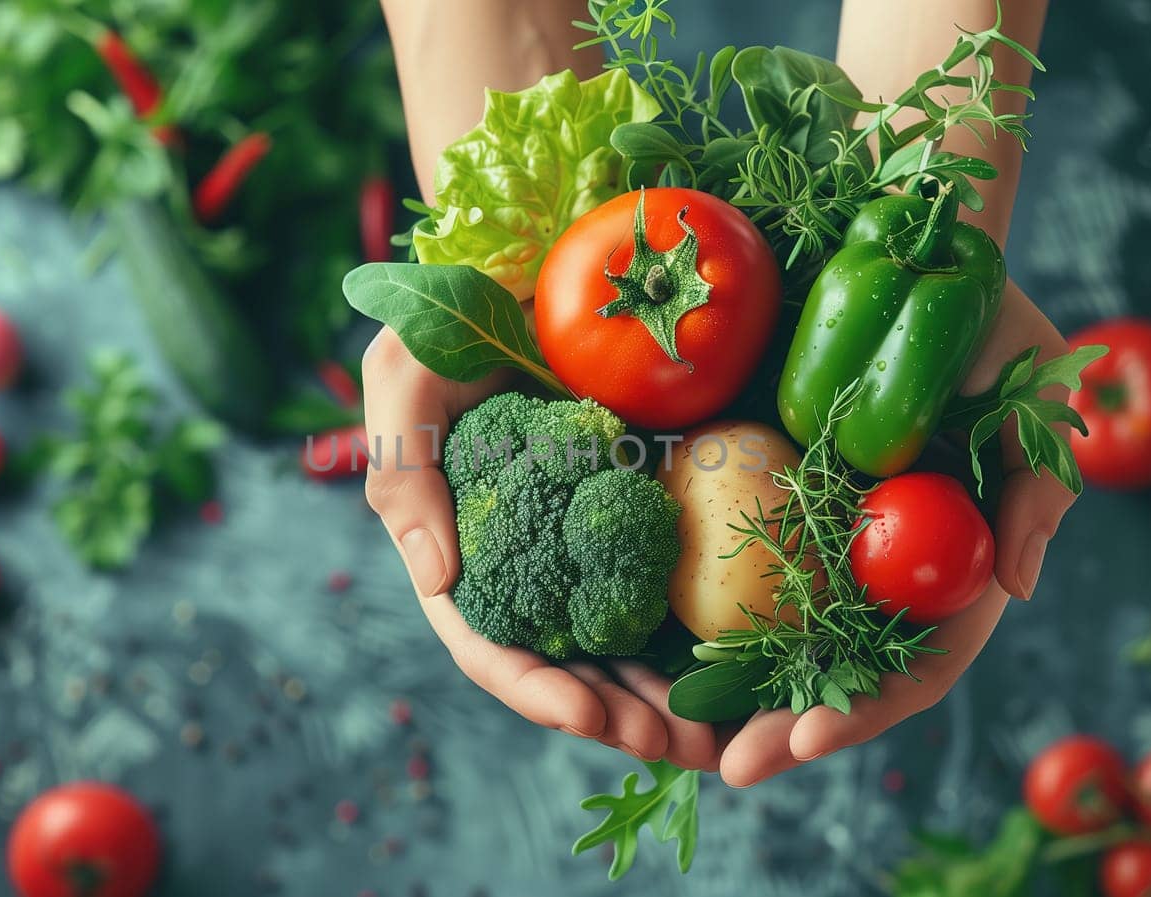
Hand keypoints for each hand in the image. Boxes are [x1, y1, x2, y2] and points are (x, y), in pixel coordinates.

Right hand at [361, 327, 720, 770]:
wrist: (525, 271)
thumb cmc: (446, 323)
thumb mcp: (405, 384)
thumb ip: (405, 474)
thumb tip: (434, 577)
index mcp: (464, 555)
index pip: (492, 648)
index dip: (538, 692)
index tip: (591, 719)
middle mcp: (526, 566)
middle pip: (570, 669)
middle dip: (623, 719)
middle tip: (684, 749)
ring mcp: (584, 546)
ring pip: (625, 648)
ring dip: (669, 700)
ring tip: (723, 736)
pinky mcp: (638, 515)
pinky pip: (671, 586)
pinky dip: (703, 634)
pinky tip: (745, 664)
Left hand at [719, 279, 1074, 786]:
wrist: (906, 249)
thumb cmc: (982, 317)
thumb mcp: (1031, 388)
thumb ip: (1037, 486)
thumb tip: (1020, 586)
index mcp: (954, 561)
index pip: (920, 661)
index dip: (865, 709)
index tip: (804, 741)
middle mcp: (887, 564)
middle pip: (840, 670)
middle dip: (784, 725)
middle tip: (726, 765)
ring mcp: (828, 537)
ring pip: (782, 636)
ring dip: (731, 692)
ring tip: (672, 736)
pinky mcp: (772, 497)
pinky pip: (733, 565)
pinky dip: (698, 613)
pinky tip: (647, 648)